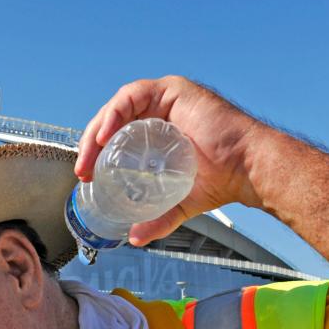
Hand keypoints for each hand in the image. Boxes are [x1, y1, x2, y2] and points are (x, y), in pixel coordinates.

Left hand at [76, 76, 267, 245]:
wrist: (245, 170)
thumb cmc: (220, 180)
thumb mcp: (178, 203)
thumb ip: (157, 219)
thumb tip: (134, 239)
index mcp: (157, 129)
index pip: (115, 135)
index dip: (95, 154)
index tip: (85, 176)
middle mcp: (159, 109)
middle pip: (112, 121)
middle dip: (91, 145)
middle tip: (83, 171)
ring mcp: (165, 97)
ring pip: (118, 107)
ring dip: (97, 131)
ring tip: (89, 157)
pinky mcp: (173, 89)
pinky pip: (132, 96)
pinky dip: (114, 114)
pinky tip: (105, 136)